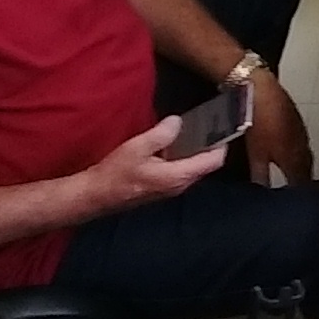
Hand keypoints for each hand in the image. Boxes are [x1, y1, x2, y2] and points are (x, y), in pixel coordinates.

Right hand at [79, 117, 229, 217]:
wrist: (96, 195)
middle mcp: (180, 185)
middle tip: (208, 122)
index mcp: (179, 176)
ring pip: (193, 167)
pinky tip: (174, 142)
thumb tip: (178, 122)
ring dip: (195, 150)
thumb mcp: (138, 147)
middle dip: (209, 144)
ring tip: (193, 128)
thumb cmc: (116, 173)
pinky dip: (183, 156)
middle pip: (206, 164)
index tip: (222, 125)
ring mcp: (172, 188)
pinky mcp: (163, 187)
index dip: (222, 143)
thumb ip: (161, 134)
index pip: (213, 161)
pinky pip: (181, 170)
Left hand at [244, 70, 313, 187]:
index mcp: (294, 157)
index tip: (300, 202)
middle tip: (299, 191)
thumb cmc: (258, 119)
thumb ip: (261, 175)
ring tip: (294, 174)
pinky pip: (302, 142)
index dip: (301, 194)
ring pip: (305, 155)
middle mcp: (302, 146)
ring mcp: (301, 132)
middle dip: (303, 181)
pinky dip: (297, 151)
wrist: (260, 89)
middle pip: (306, 169)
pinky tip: (288, 151)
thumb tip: (263, 190)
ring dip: (301, 165)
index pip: (303, 182)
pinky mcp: (296, 121)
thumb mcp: (255, 154)